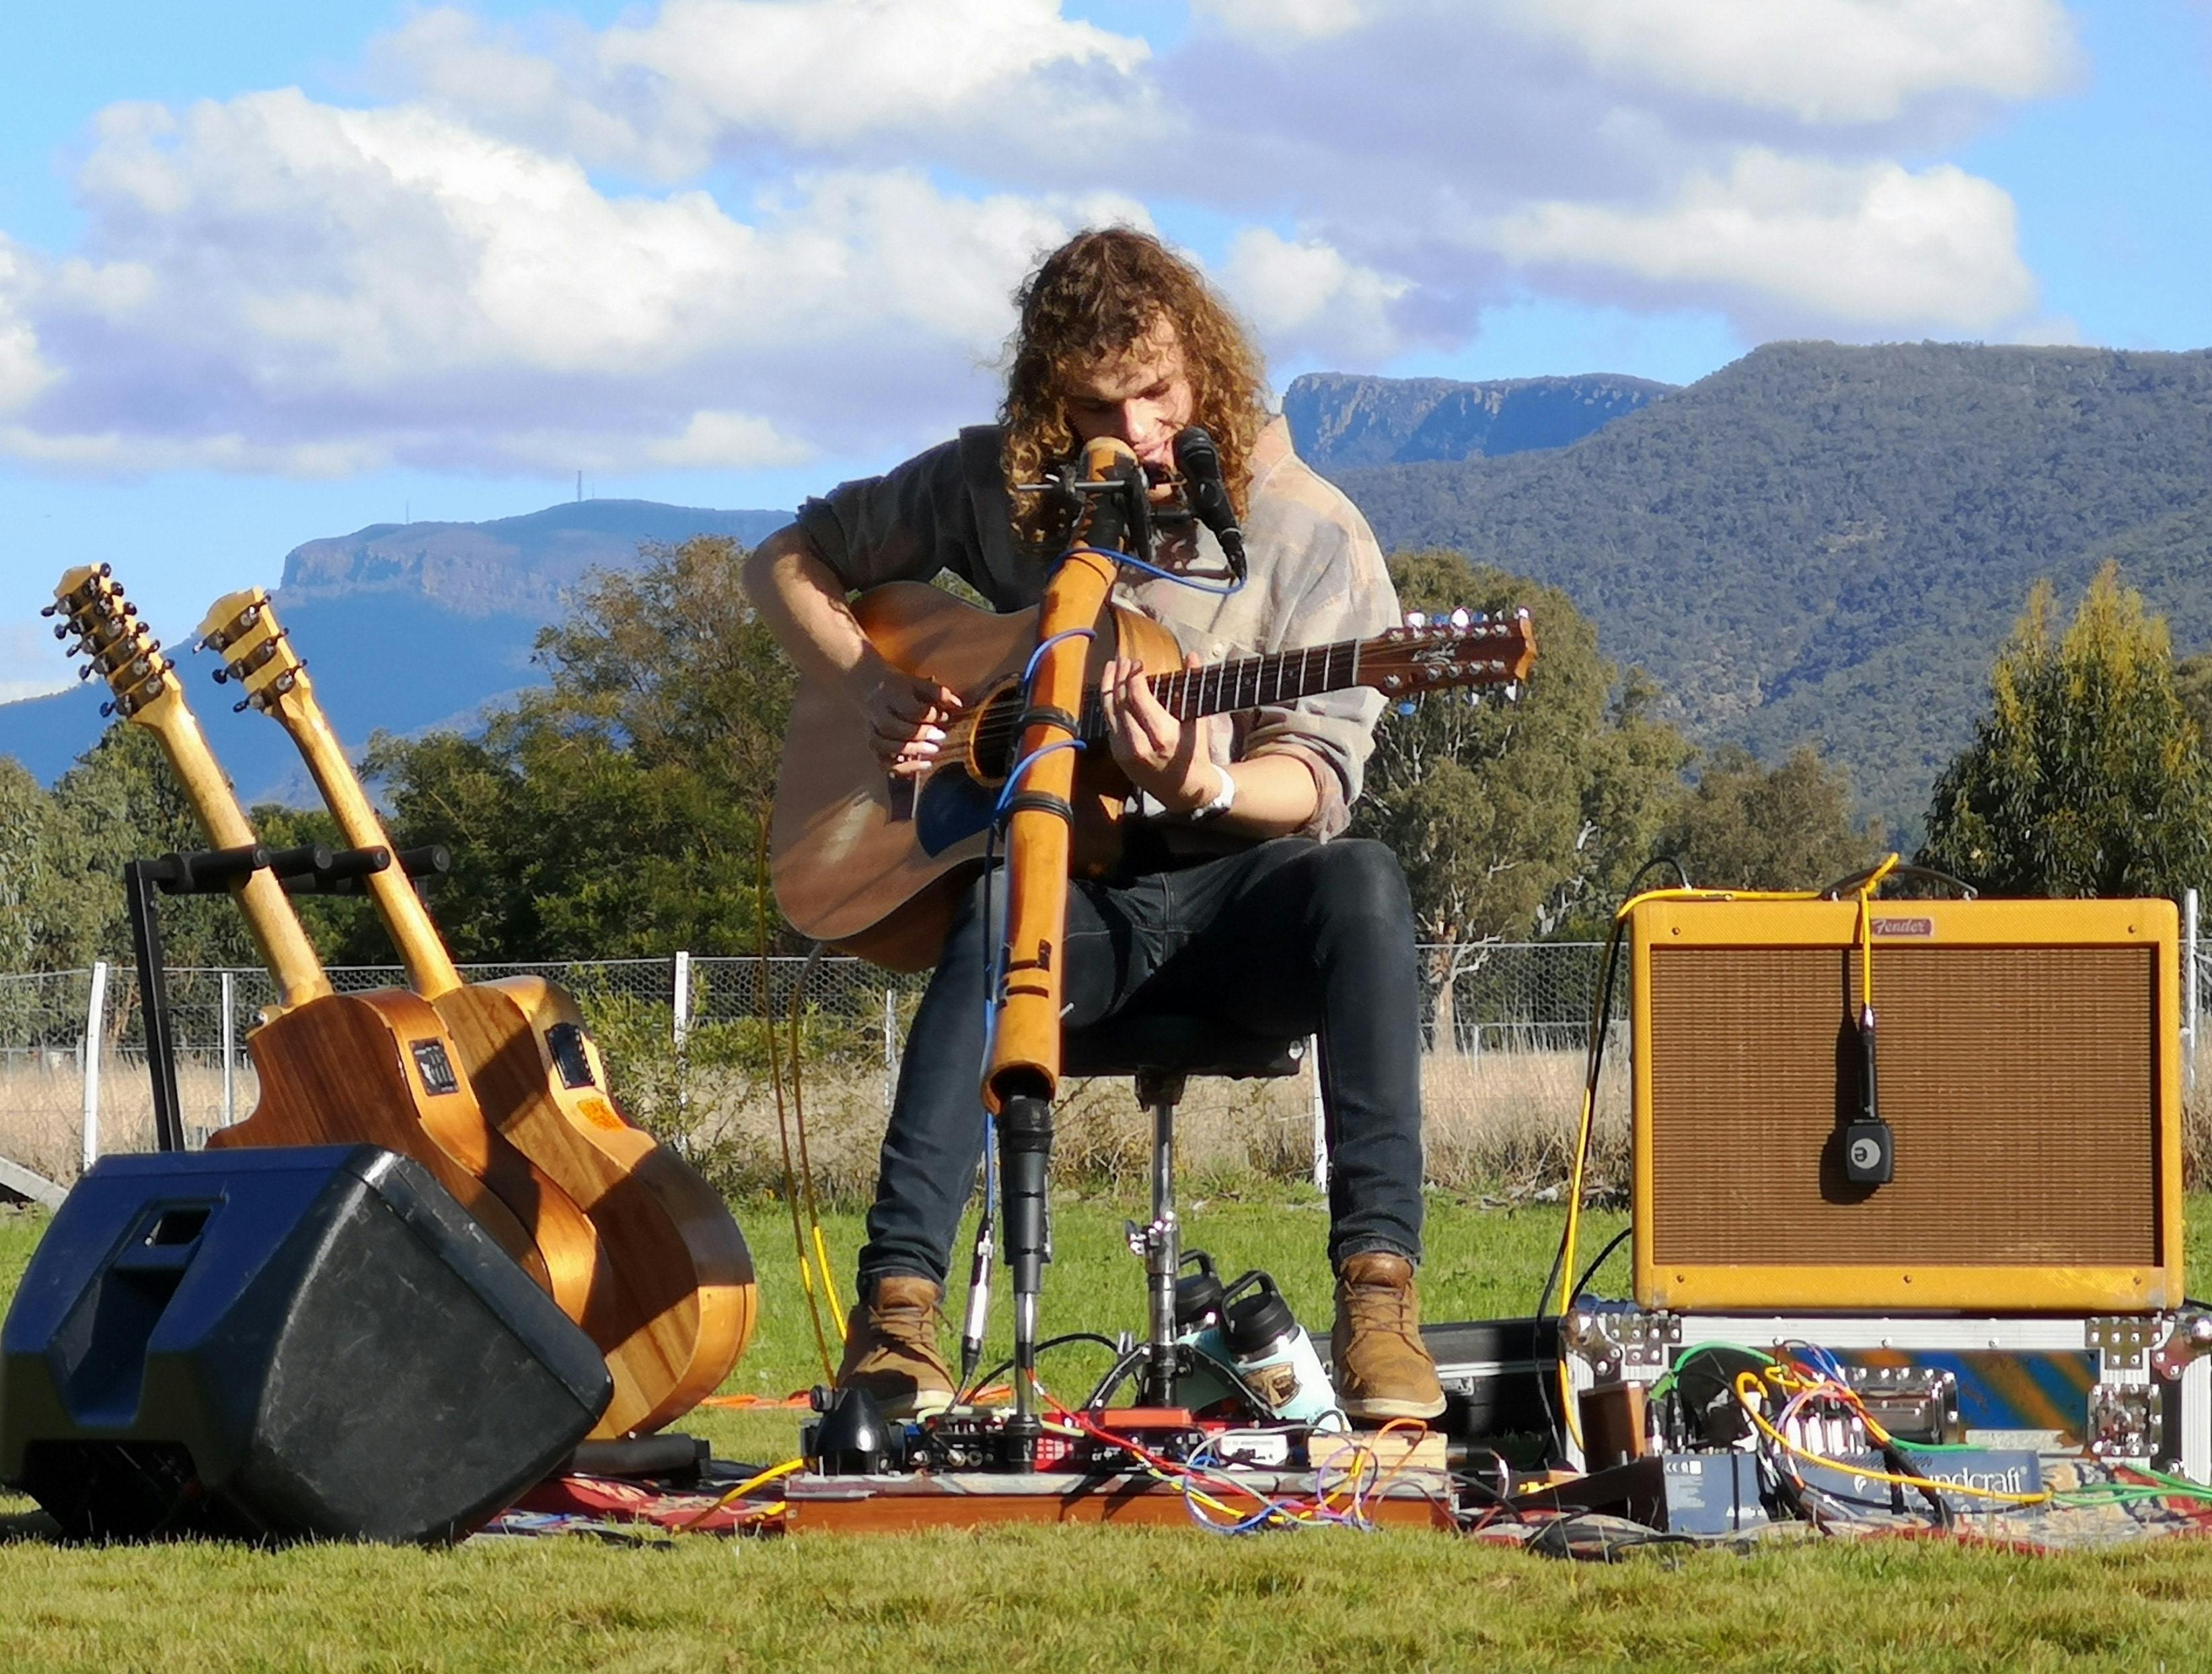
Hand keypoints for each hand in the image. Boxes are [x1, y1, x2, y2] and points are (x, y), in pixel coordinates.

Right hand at [853, 667, 961, 776]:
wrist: (874, 689)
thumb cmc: (904, 689)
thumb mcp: (920, 684)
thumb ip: (939, 693)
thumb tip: (958, 705)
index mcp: (889, 692)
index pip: (907, 707)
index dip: (928, 715)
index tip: (946, 717)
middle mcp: (876, 712)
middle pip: (891, 727)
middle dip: (918, 734)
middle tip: (941, 736)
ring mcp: (872, 731)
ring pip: (883, 746)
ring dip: (910, 750)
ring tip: (934, 750)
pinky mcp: (875, 748)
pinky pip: (884, 763)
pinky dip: (904, 768)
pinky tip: (925, 764)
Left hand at [1099, 653, 1219, 813]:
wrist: (1183, 789)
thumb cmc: (1195, 753)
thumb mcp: (1198, 721)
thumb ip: (1192, 686)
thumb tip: (1191, 655)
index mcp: (1162, 736)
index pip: (1138, 697)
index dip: (1133, 676)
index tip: (1137, 662)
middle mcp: (1139, 745)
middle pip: (1121, 702)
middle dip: (1120, 677)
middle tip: (1122, 659)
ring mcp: (1125, 752)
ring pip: (1109, 712)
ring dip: (1109, 686)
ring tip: (1112, 667)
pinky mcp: (1117, 756)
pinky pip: (1109, 723)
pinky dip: (1109, 704)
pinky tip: (1112, 689)